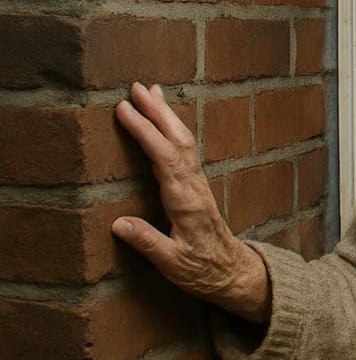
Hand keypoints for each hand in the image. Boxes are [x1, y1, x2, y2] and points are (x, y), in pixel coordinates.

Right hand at [112, 82, 271, 323]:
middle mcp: (194, 187)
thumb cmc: (202, 271)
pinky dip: (172, 131)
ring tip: (152, 91)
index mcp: (186, 202)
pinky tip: (165, 122)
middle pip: (178, 141)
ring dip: (167, 116)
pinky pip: (185, 151)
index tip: (124, 110)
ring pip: (183, 142)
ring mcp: (198, 185)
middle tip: (137, 86)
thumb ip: (148, 243)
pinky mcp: (197, 187)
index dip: (145, 132)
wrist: (233, 273)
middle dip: (158, 112)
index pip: (164, 158)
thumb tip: (119, 224)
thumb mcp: (173, 264)